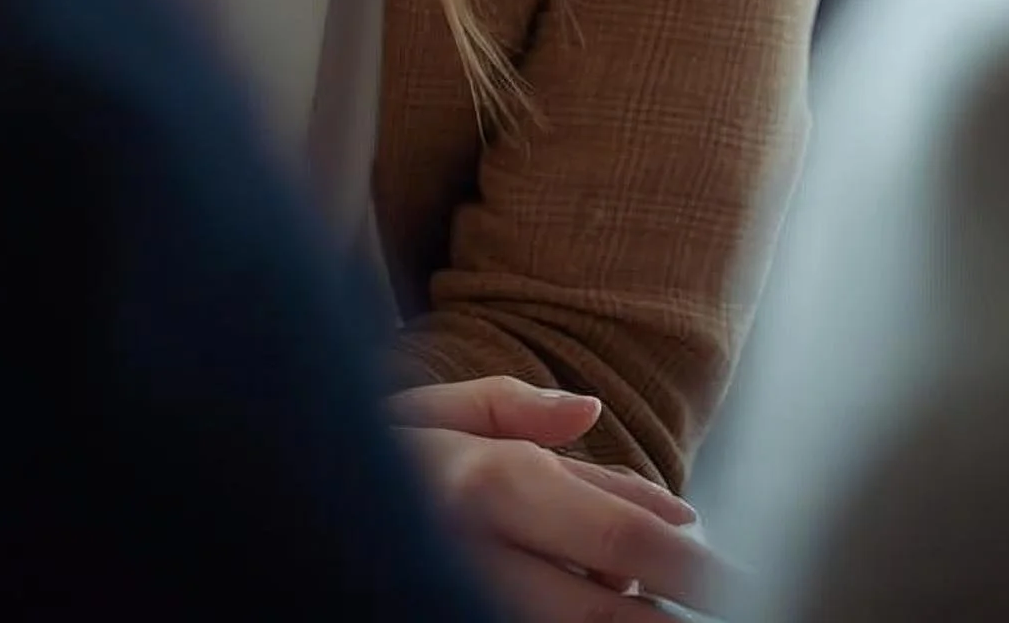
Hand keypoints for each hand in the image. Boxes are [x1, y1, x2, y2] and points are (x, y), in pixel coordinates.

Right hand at [388, 375, 721, 621]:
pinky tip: (586, 609)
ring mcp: (453, 590)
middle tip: (719, 610)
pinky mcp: (436, 609)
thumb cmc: (361, 455)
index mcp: (487, 482)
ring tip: (644, 607)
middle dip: (662, 618)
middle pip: (598, 611)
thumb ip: (517, 407)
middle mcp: (474, 550)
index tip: (729, 572)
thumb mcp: (434, 406)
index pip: (616, 537)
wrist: (279, 495)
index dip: (683, 561)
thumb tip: (589, 414)